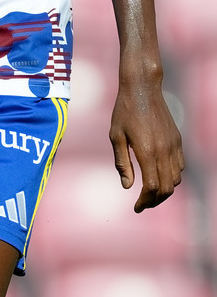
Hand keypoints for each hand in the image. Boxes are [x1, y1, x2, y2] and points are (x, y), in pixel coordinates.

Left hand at [109, 81, 183, 211]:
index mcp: (147, 151)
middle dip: (155, 201)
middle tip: (143, 203)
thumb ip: (122, 162)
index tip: (136, 208)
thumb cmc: (124, 111)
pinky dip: (172, 176)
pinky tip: (159, 174)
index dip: (144, 202)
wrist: (142, 88)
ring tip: (150, 192)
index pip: (152, 188)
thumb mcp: (116, 135)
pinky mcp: (177, 140)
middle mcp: (164, 151)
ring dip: (165, 190)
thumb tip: (127, 187)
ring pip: (176, 179)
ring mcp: (173, 145)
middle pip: (166, 188)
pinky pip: (180, 166)